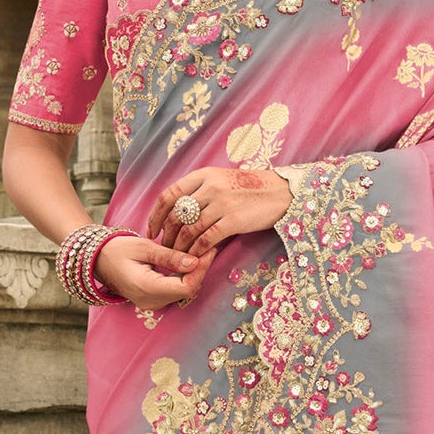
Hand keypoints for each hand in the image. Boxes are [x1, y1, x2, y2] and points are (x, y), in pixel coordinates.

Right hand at [94, 232, 217, 309]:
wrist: (96, 259)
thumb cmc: (117, 249)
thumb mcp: (144, 247)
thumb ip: (170, 256)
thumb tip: (195, 261)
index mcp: (146, 288)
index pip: (186, 286)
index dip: (201, 270)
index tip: (209, 250)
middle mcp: (150, 301)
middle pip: (187, 290)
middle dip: (199, 270)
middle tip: (208, 247)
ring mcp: (151, 304)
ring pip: (183, 292)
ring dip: (193, 274)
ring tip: (200, 252)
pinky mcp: (152, 300)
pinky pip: (174, 291)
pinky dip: (184, 277)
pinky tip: (188, 261)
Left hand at [145, 165, 290, 255]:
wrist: (281, 192)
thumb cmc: (251, 189)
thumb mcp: (222, 180)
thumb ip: (200, 190)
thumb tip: (179, 209)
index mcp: (203, 175)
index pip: (169, 195)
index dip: (156, 215)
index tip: (152, 230)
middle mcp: (210, 187)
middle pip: (176, 215)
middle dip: (167, 235)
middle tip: (164, 249)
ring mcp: (221, 204)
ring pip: (189, 230)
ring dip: (180, 247)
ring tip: (177, 257)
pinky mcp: (233, 221)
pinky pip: (207, 240)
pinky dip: (197, 252)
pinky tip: (194, 259)